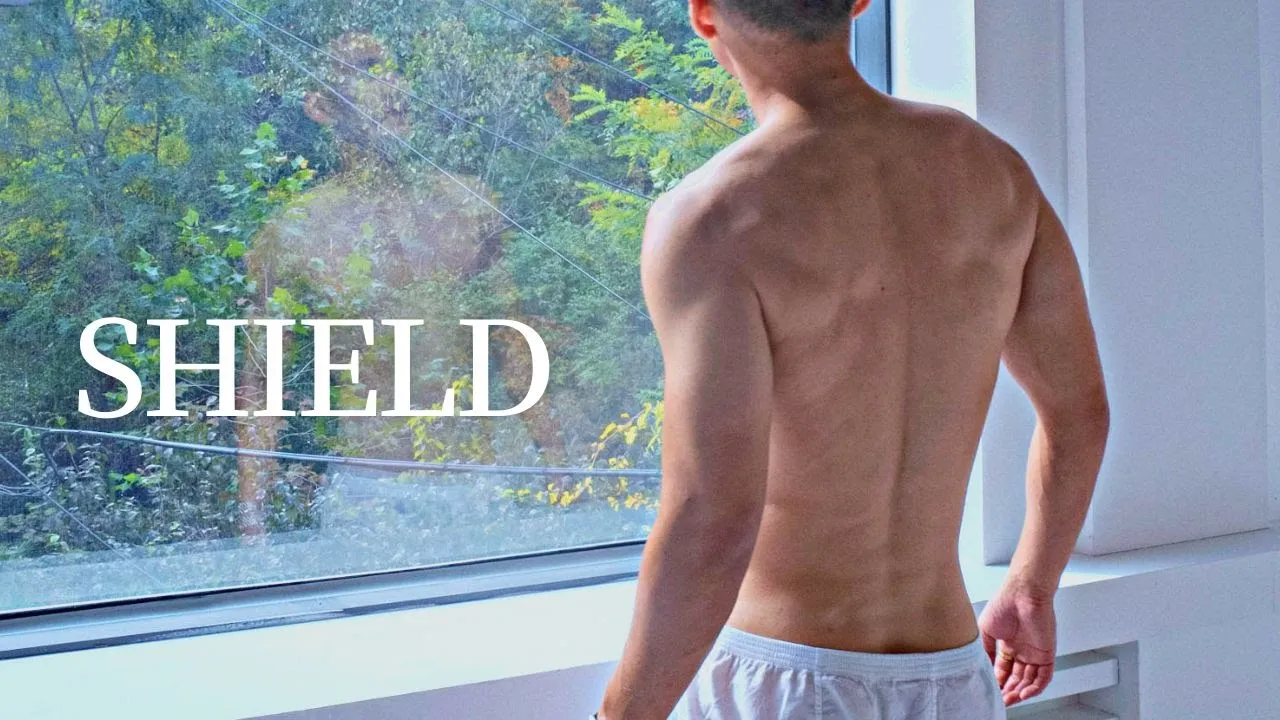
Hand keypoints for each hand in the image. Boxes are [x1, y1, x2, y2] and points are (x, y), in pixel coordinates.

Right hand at [977, 584, 1056, 705]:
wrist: (1022, 594)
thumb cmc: (1003, 605)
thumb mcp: (986, 629)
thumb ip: (986, 650)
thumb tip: (985, 668)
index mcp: (1008, 644)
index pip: (1004, 669)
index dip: (998, 681)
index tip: (991, 690)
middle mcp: (1022, 651)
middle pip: (1017, 677)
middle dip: (1008, 690)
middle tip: (1000, 699)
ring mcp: (1035, 653)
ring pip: (1030, 680)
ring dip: (1020, 692)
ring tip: (1009, 699)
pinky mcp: (1047, 654)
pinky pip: (1044, 677)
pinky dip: (1035, 688)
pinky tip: (1024, 694)